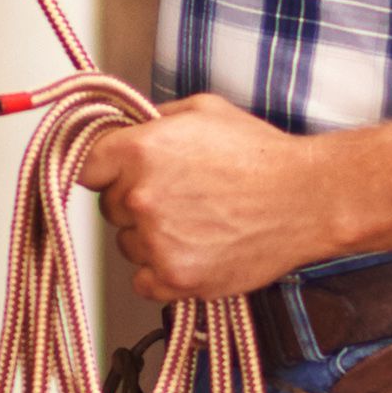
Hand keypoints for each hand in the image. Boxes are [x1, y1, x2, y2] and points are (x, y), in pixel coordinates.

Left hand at [84, 93, 338, 304]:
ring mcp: (156, 241)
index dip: (104, 170)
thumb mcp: (203, 111)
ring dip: (150, 238)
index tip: (116, 175)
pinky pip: (143, 281)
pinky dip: (161, 273)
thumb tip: (125, 128)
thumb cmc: (262, 155)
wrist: (306, 200)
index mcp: (140, 150)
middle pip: (110, 208)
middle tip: (179, 197)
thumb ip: (154, 119)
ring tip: (197, 223)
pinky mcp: (176, 278)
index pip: (85, 166)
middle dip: (135, 202)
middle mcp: (141, 197)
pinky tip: (192, 251)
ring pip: (127, 245)